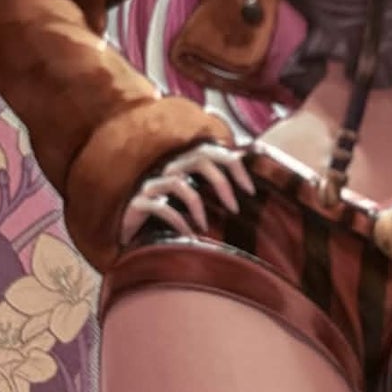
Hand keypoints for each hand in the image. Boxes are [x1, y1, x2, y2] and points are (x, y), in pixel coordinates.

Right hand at [118, 137, 258, 244]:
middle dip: (221, 182)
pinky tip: (188, 237)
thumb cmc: (175, 219)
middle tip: (235, 209)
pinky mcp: (137, 204)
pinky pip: (159, 207)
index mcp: (186, 166)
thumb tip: (254, 179)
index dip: (234, 165)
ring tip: (206, 227)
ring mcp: (152, 185)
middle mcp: (169, 170)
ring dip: (197, 206)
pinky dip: (177, 222)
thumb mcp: (200, 204)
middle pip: (199, 159)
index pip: (213, 152)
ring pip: (178, 182)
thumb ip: (221, 191)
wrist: (136, 240)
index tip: (250, 190)